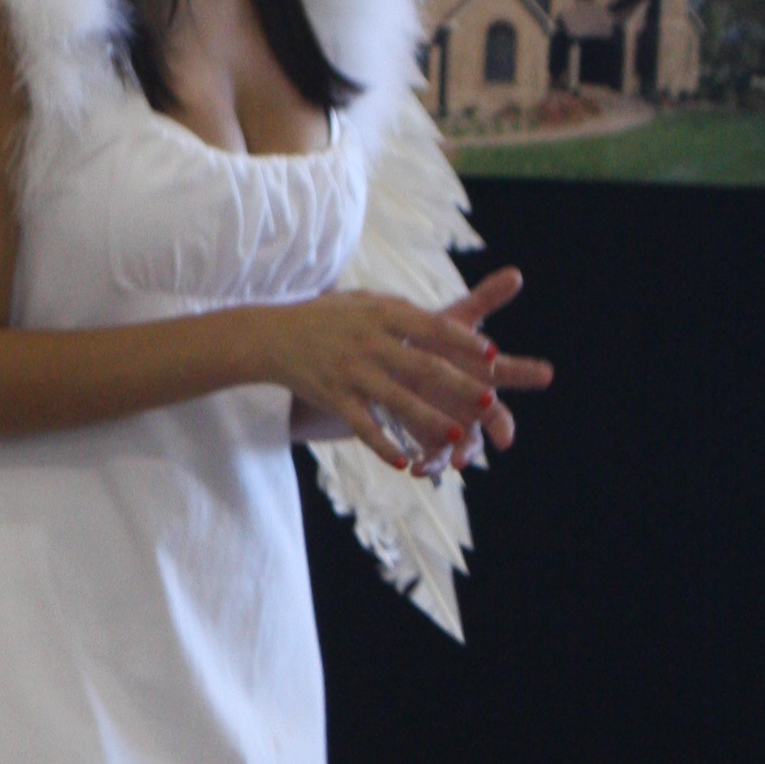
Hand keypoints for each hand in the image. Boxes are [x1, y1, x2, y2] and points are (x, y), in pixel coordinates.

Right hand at [271, 267, 548, 476]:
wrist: (271, 335)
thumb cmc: (326, 317)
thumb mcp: (363, 301)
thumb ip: (402, 311)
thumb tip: (442, 320)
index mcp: (382, 314)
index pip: (432, 327)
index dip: (463, 342)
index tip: (493, 355)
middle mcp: (369, 343)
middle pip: (423, 366)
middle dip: (459, 386)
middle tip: (489, 402)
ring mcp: (350, 372)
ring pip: (397, 402)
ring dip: (429, 421)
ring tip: (459, 436)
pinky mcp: (333, 397)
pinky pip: (362, 426)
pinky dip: (382, 446)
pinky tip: (403, 462)